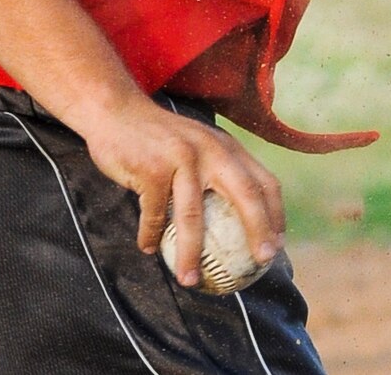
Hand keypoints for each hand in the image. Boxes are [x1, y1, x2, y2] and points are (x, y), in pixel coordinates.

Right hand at [72, 95, 285, 286]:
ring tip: (189, 280)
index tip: (275, 247)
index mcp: (226, 146)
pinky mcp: (152, 169)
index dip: (275, 215)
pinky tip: (148, 248)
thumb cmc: (157, 138)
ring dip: (191, 253)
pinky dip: (150, 236)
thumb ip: (215, 169)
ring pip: (192, 216)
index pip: (264, 181)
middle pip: (245, 194)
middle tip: (261, 262)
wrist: (115, 110)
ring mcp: (181, 158)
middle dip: (258, 230)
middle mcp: (210, 149)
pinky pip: (155, 214)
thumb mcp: (195, 145)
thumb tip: (233, 221)